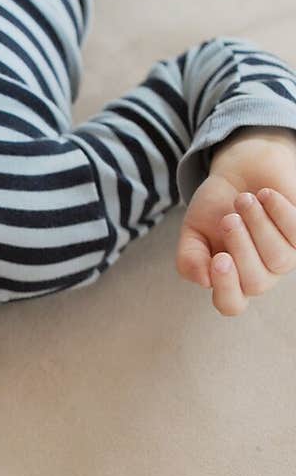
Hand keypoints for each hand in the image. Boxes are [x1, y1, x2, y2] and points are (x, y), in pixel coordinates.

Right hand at [176, 127, 295, 315]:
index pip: (231, 304)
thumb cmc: (216, 206)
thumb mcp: (192, 231)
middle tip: (228, 218)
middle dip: (241, 247)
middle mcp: (259, 274)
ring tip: (244, 199)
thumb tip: (204, 281)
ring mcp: (284, 258)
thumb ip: (190, 258)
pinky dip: (278, 210)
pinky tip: (265, 195)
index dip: (226, 288)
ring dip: (258, 225)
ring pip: (279, 259)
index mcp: (230, 279)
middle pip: (256, 283)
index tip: (219, 259)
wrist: (240, 171)